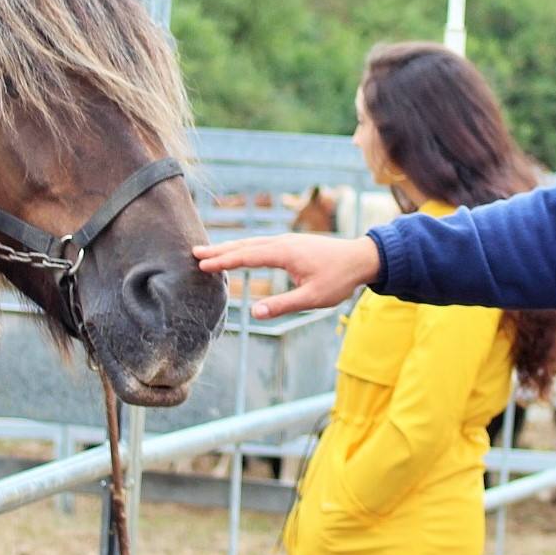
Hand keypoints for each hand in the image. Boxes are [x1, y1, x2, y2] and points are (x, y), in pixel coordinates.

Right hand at [193, 234, 381, 318]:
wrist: (361, 258)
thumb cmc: (339, 279)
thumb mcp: (313, 298)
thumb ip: (283, 305)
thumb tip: (254, 313)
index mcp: (285, 253)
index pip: (247, 256)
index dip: (223, 261)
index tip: (202, 265)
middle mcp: (282, 242)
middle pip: (245, 245)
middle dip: (219, 250)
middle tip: (194, 252)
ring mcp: (287, 241)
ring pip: (252, 242)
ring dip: (230, 246)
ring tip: (209, 250)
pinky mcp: (291, 244)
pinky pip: (261, 243)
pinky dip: (244, 246)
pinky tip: (239, 250)